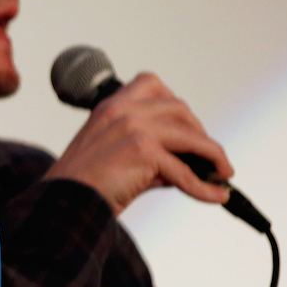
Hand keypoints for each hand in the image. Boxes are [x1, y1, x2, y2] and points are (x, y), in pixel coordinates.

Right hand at [45, 72, 232, 215]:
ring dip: (213, 154)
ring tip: (222, 173)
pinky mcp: (143, 151)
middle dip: (199, 132)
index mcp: (109, 107)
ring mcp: (133, 128)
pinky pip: (185, 171)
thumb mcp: (113, 154)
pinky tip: (215, 196)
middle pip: (179, 108)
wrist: (64, 203)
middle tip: (208, 156)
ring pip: (190, 135)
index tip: (184, 126)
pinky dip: (204, 187)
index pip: (151, 84)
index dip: (174, 103)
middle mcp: (121, 110)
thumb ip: (148, 151)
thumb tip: (190, 165)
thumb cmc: (83, 184)